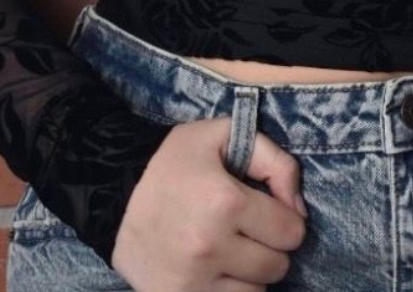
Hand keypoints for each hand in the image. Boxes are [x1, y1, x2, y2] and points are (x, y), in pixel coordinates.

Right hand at [110, 116, 307, 290]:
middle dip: (272, 246)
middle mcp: (210, 247)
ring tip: (232, 249)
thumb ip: (275, 161)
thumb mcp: (224, 136)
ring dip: (251, 273)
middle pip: (277, 266)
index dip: (287, 219)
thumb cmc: (174, 162)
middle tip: (250, 230)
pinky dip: (229, 290)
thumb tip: (298, 208)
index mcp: (226, 203)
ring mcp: (192, 281)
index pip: (291, 231)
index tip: (270, 211)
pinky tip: (217, 270)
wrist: (114, 195)